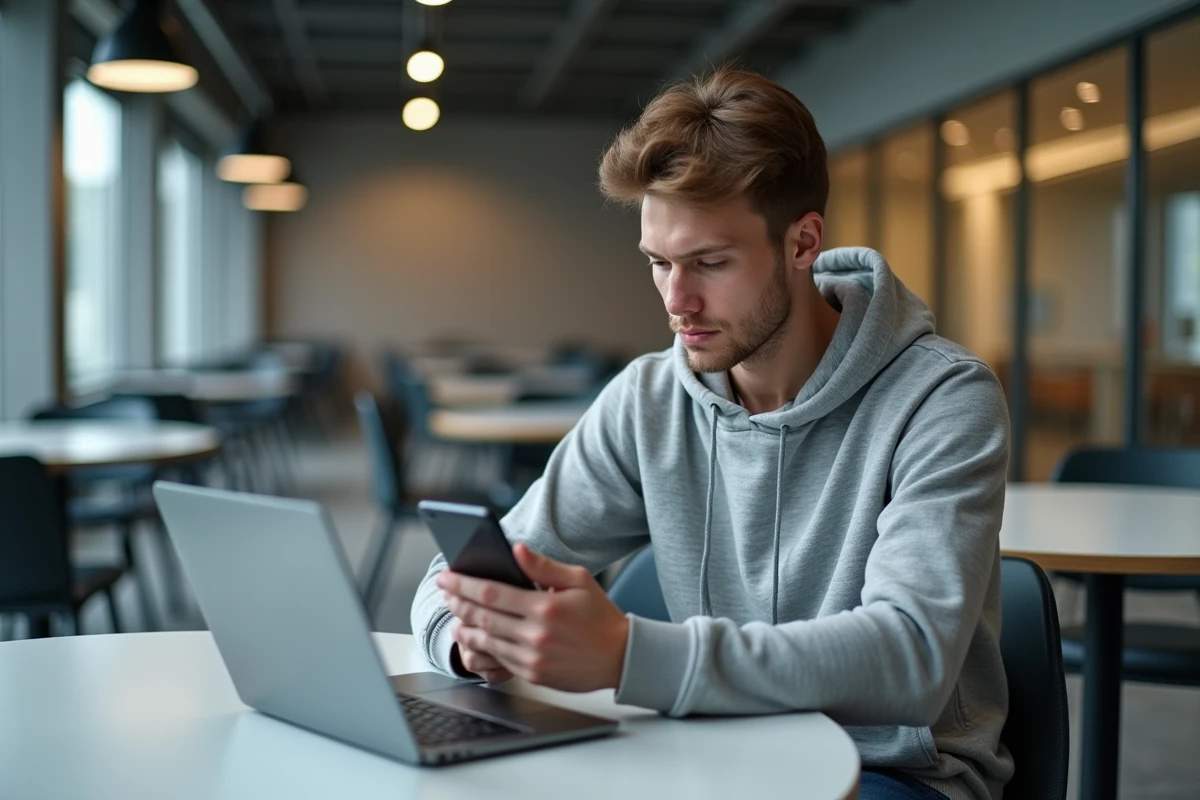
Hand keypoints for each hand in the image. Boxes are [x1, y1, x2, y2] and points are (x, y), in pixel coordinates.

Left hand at [437, 544, 629, 692]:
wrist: (620, 657)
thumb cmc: (600, 616)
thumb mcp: (578, 580)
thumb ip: (543, 566)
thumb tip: (516, 550)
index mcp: (545, 608)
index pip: (491, 593)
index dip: (464, 584)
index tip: (447, 577)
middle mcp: (535, 635)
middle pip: (482, 617)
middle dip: (458, 603)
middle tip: (445, 592)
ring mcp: (532, 658)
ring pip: (486, 641)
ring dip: (465, 628)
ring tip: (454, 617)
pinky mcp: (533, 675)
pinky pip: (499, 660)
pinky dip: (482, 648)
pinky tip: (476, 637)